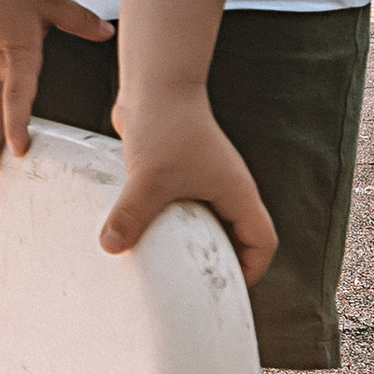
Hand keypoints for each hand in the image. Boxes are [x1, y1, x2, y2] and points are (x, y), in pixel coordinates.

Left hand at [102, 88, 277, 284]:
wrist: (154, 84)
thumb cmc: (165, 126)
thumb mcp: (149, 178)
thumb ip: (132, 215)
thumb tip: (110, 247)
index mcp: (238, 193)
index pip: (263, 242)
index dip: (250, 271)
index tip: (224, 290)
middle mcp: (227, 187)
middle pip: (238, 237)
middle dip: (219, 263)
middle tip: (191, 288)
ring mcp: (204, 178)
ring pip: (208, 222)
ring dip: (192, 243)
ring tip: (167, 266)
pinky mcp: (180, 171)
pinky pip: (183, 207)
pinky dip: (171, 223)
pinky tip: (145, 233)